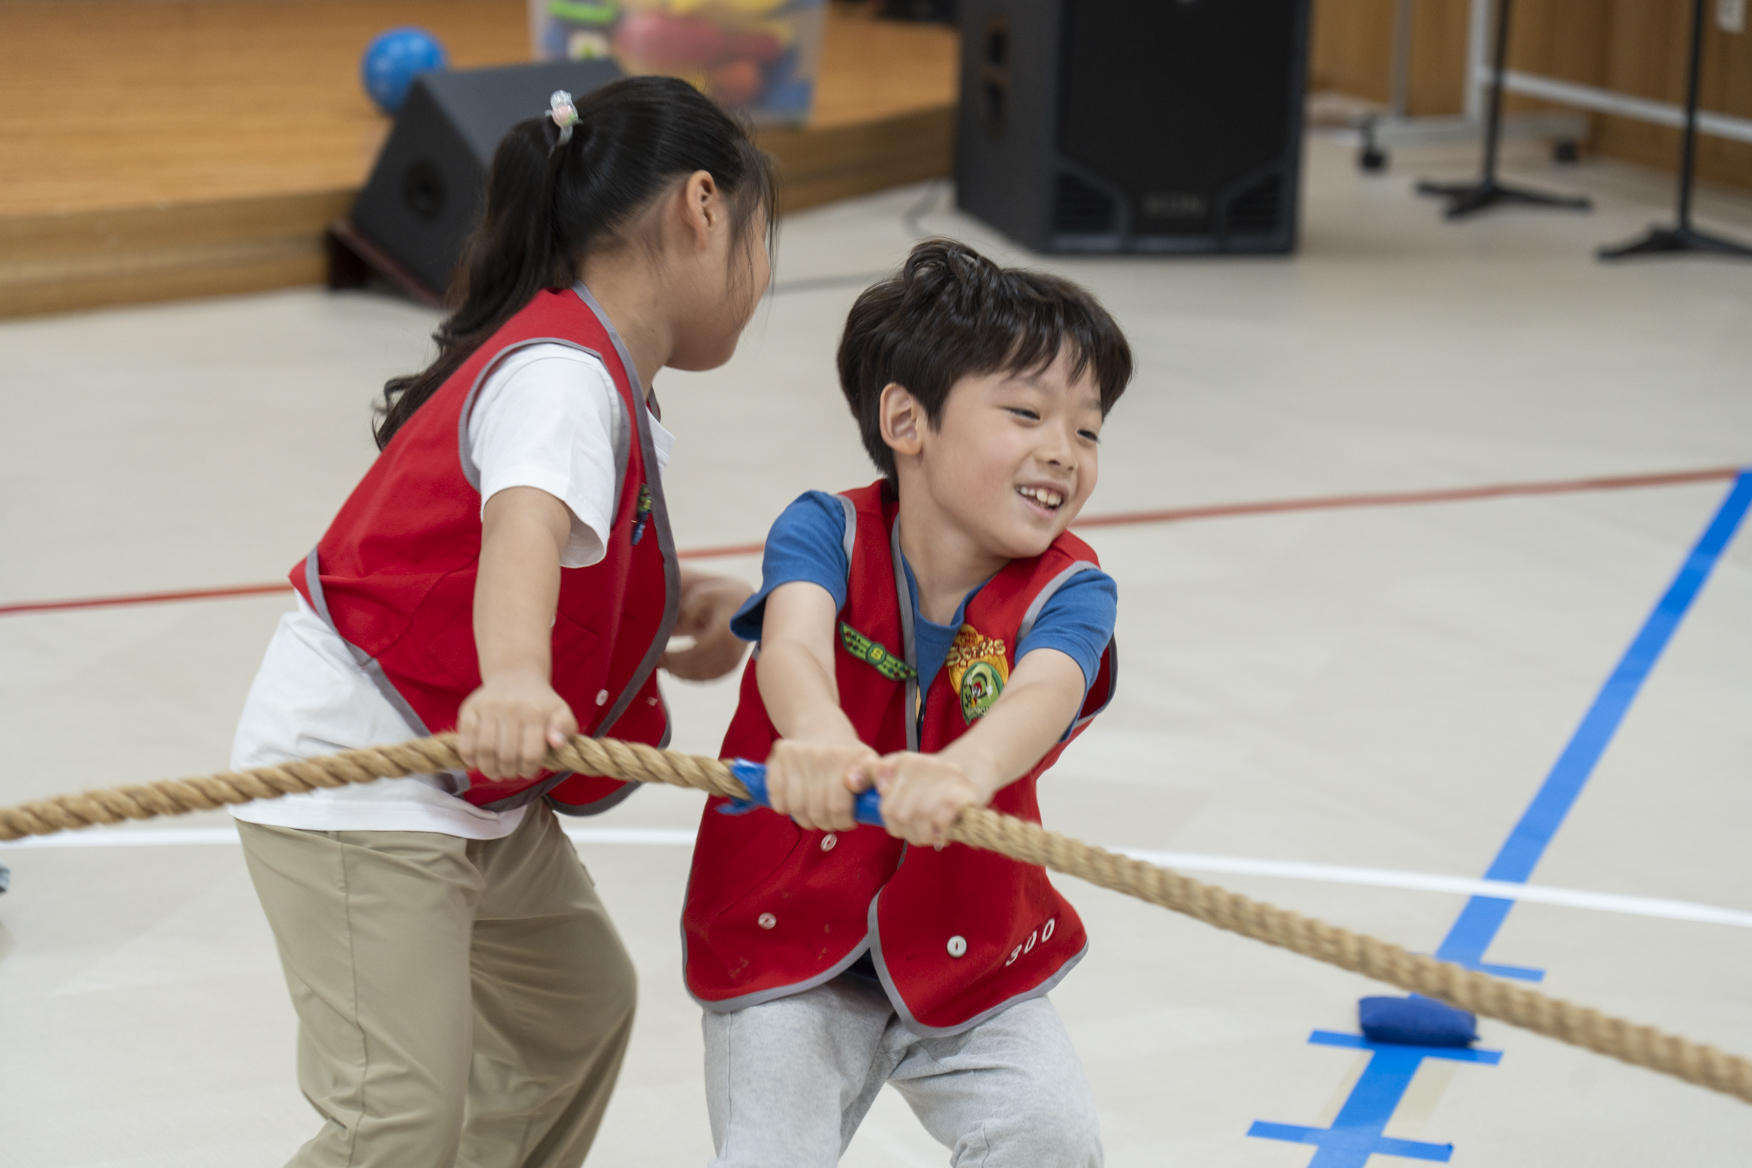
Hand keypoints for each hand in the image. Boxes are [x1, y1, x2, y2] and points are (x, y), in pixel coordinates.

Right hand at [457, 672, 577, 778]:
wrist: (515, 676)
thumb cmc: (540, 702)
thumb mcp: (561, 711)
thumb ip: (565, 728)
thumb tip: (556, 744)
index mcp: (535, 713)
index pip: (530, 754)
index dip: (528, 770)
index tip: (528, 771)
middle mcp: (510, 709)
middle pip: (506, 755)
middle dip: (509, 772)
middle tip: (510, 774)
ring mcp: (487, 708)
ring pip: (484, 749)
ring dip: (488, 769)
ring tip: (495, 772)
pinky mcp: (469, 708)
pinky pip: (464, 739)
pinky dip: (468, 756)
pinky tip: (476, 762)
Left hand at [662, 571, 754, 680]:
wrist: (748, 605)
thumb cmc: (722, 596)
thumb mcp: (703, 594)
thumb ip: (688, 609)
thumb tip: (677, 630)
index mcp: (723, 634)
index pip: (692, 654)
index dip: (671, 658)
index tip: (655, 654)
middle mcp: (730, 652)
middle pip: (694, 668)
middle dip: (671, 666)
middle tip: (653, 660)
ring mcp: (732, 662)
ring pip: (699, 676)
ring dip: (678, 673)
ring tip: (662, 664)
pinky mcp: (731, 667)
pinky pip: (707, 678)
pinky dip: (689, 676)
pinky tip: (675, 669)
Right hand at [765, 738, 878, 832]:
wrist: (822, 730)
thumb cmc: (848, 757)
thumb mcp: (870, 763)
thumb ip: (874, 775)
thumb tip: (853, 783)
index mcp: (843, 757)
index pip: (837, 807)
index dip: (843, 821)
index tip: (848, 821)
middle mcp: (817, 753)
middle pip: (815, 811)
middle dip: (826, 823)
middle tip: (831, 821)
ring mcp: (795, 754)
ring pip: (795, 808)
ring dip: (806, 820)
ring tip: (816, 817)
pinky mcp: (778, 756)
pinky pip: (776, 795)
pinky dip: (784, 808)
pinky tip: (797, 807)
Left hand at [870, 753, 992, 847]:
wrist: (973, 769)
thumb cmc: (929, 779)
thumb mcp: (897, 773)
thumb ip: (869, 776)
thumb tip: (850, 783)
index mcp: (898, 761)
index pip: (879, 801)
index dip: (889, 816)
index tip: (901, 813)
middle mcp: (917, 765)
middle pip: (894, 816)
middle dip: (906, 829)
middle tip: (919, 826)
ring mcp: (940, 777)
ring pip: (914, 823)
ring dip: (923, 834)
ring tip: (931, 829)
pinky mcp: (959, 794)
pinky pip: (937, 824)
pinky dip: (939, 833)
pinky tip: (944, 830)